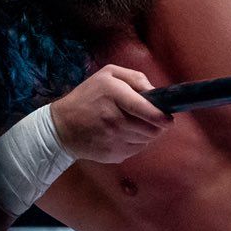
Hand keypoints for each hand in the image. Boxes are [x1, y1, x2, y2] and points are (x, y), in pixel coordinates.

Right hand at [50, 65, 172, 163]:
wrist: (61, 127)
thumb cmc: (87, 97)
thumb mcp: (107, 75)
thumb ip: (135, 78)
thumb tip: (155, 91)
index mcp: (113, 94)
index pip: (144, 109)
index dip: (160, 116)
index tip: (169, 119)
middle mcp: (114, 119)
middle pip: (150, 129)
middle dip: (156, 125)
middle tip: (151, 119)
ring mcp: (113, 139)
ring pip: (146, 140)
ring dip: (146, 134)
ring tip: (133, 125)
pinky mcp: (113, 154)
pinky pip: (136, 150)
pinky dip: (136, 142)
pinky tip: (123, 135)